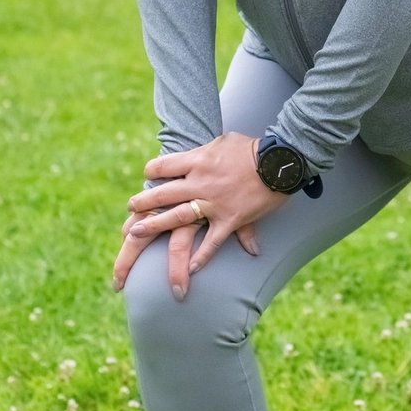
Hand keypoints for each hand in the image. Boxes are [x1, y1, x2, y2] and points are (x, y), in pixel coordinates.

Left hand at [110, 133, 288, 297]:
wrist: (280, 161)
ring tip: (134, 233)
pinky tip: (191, 269)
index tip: (147, 174)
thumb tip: (200, 151)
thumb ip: (208, 149)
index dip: (152, 170)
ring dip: (154, 226)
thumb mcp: (225, 141)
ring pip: (177, 217)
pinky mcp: (230, 219)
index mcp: (198, 160)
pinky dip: (201, 256)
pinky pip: (212, 242)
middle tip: (130, 208)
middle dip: (143, 201)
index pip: (164, 166)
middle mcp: (200, 182)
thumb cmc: (254, 147)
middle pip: (163, 193)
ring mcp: (213, 203)